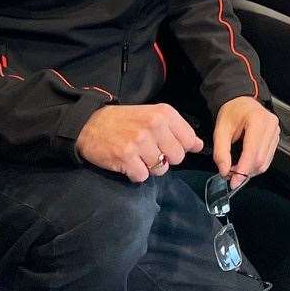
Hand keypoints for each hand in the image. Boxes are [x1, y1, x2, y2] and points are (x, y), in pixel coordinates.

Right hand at [76, 104, 202, 182]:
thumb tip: (199, 145)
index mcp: (164, 113)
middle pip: (177, 157)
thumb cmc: (126, 121)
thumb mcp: (154, 116)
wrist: (90, 124)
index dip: (180, 147)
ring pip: (161, 169)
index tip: (166, 145)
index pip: (189, 140)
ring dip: (149, 167)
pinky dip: (135, 174)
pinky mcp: (126, 157)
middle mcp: (154, 125)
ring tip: (137, 155)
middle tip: (149, 151)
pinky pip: (142, 177)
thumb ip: (177, 130)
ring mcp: (140, 142)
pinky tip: (127, 162)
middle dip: (165, 159)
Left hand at [213, 96, 280, 188]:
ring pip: (266, 161)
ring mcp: (275, 131)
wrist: (241, 101)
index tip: (233, 181)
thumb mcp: (220, 130)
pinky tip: (246, 163)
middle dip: (245, 171)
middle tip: (231, 175)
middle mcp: (270, 125)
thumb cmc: (232, 113)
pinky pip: (268, 157)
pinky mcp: (276, 137)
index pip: (252, 152)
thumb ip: (221, 152)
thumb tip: (224, 171)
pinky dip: (256, 165)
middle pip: (261, 159)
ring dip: (251, 170)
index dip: (242, 170)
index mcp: (257, 120)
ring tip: (237, 168)